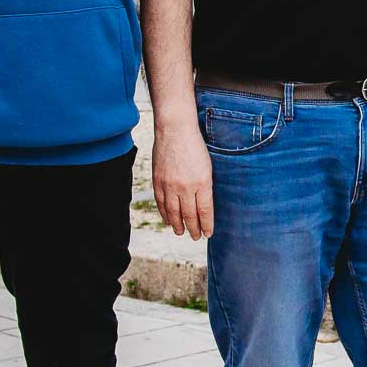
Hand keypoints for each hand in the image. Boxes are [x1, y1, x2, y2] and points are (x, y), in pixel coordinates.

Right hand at [153, 117, 213, 238]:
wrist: (175, 129)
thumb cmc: (196, 145)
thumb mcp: (208, 166)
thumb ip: (205, 186)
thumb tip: (204, 204)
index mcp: (202, 182)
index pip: (205, 210)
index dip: (207, 224)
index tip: (208, 233)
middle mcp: (185, 187)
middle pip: (189, 215)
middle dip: (194, 228)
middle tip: (196, 237)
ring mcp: (170, 185)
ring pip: (174, 212)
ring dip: (178, 225)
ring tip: (181, 232)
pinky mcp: (158, 181)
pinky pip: (161, 203)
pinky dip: (165, 214)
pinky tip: (169, 220)